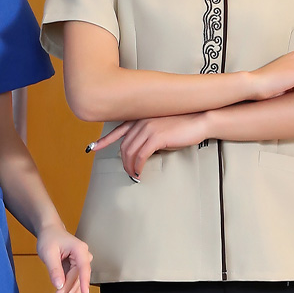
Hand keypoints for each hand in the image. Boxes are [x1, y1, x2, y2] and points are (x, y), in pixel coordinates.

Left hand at [36, 225, 91, 292]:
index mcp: (80, 250)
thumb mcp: (49, 252)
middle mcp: (84, 258)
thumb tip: (59, 285)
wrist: (50, 231)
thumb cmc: (49, 238)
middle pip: (76, 281)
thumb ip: (54, 269)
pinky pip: (73, 285)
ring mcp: (81, 265)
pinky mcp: (76, 271)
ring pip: (75, 286)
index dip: (84, 282)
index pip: (84, 268)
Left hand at [91, 113, 208, 180]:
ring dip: (130, 166)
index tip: (93, 147)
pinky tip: (139, 172)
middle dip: (124, 161)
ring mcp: (147, 128)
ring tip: (134, 175)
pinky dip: (138, 166)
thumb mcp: (161, 128)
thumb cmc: (183, 125)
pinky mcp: (156, 137)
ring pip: (130, 151)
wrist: (200, 120)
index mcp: (141, 118)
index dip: (104, 140)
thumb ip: (148, 134)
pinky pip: (140, 155)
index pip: (118, 130)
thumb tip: (140, 151)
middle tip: (128, 172)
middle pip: (124, 145)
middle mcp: (141, 121)